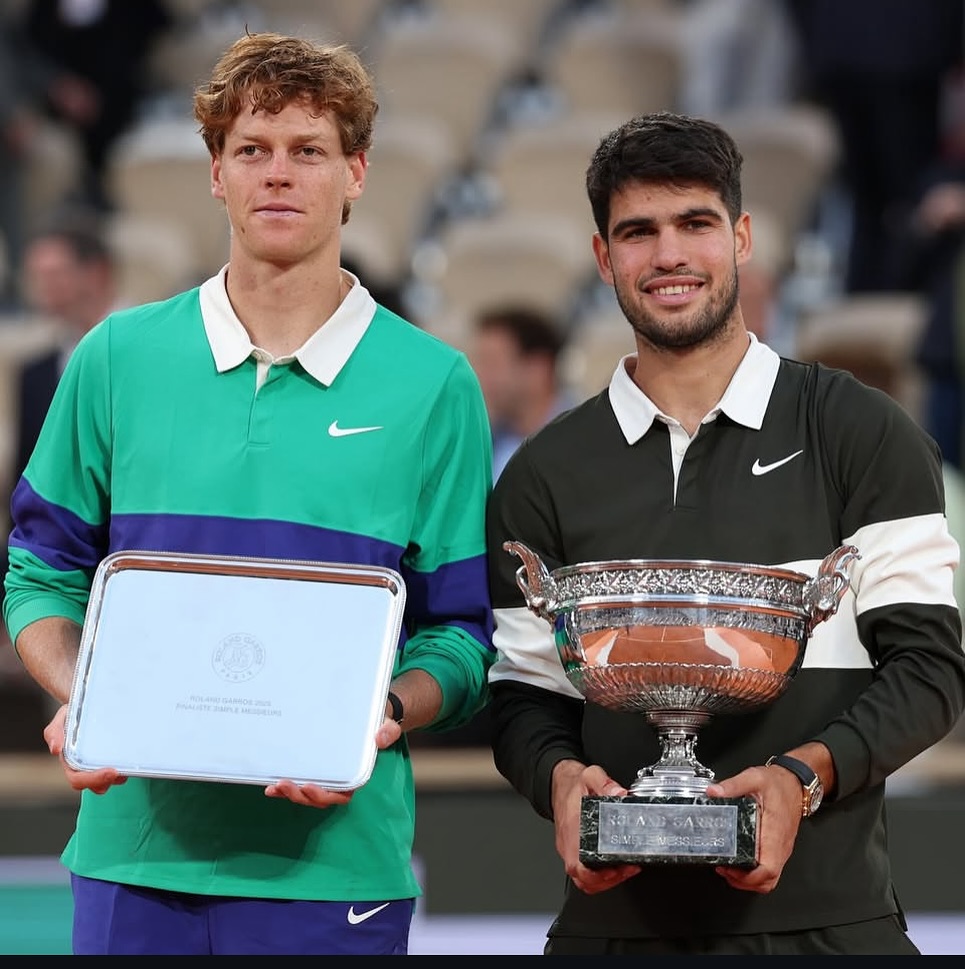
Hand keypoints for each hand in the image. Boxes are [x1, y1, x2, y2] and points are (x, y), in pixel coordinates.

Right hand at [44, 703, 126, 794]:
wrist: (89, 703)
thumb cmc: (74, 712)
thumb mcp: (63, 717)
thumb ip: (54, 732)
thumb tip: (55, 749)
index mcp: (70, 760)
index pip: (77, 779)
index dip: (93, 780)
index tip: (111, 772)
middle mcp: (84, 766)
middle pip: (94, 785)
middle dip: (106, 782)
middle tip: (120, 773)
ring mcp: (98, 763)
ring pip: (108, 782)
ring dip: (117, 779)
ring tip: (128, 768)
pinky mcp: (112, 757)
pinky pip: (119, 770)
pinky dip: (125, 769)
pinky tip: (132, 760)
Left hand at [264, 707, 402, 807]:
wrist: (374, 715)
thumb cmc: (380, 722)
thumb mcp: (387, 724)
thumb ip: (388, 731)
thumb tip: (380, 738)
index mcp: (358, 775)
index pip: (342, 794)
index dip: (324, 795)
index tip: (310, 787)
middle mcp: (342, 780)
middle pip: (320, 798)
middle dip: (300, 796)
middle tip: (283, 785)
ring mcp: (328, 776)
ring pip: (308, 794)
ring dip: (291, 793)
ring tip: (274, 787)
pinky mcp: (317, 769)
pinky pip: (302, 783)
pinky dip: (287, 787)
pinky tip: (271, 785)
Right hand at [551, 760, 640, 894]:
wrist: (560, 784)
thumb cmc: (573, 784)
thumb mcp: (591, 775)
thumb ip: (605, 784)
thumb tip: (620, 795)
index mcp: (572, 828)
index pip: (577, 864)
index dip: (595, 875)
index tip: (614, 870)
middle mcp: (569, 844)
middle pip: (582, 879)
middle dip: (607, 881)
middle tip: (627, 869)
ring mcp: (570, 849)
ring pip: (584, 880)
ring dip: (604, 881)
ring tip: (624, 870)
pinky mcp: (573, 850)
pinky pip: (585, 872)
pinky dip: (600, 876)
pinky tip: (615, 866)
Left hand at [705, 762, 803, 892]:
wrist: (795, 783)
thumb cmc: (779, 784)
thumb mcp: (753, 778)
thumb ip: (733, 785)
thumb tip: (713, 792)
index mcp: (774, 833)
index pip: (767, 869)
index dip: (749, 877)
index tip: (730, 869)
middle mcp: (780, 846)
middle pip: (768, 881)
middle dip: (745, 882)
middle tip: (724, 870)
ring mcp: (781, 849)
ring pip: (769, 879)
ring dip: (749, 880)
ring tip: (729, 869)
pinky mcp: (778, 847)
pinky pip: (769, 869)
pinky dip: (755, 873)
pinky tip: (740, 862)